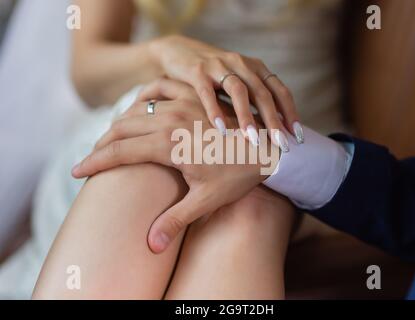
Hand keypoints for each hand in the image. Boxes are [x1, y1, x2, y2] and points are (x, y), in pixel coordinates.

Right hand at [72, 79, 278, 253]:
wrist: (267, 149)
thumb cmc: (238, 176)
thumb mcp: (206, 201)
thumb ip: (175, 220)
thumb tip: (152, 246)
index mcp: (168, 145)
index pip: (118, 153)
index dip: (93, 163)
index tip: (76, 172)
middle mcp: (170, 119)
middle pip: (121, 128)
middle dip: (101, 144)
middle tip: (92, 159)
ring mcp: (182, 103)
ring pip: (136, 107)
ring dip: (119, 121)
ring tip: (111, 137)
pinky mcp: (193, 95)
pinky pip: (159, 86)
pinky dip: (143, 94)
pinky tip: (138, 104)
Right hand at [149, 35, 303, 149]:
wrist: (178, 52)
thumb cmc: (213, 76)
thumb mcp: (238, 82)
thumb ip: (254, 99)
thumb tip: (275, 129)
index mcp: (255, 68)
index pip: (280, 90)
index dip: (290, 112)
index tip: (297, 136)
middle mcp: (241, 63)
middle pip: (263, 93)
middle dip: (273, 121)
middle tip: (281, 145)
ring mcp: (219, 65)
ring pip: (239, 91)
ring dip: (248, 117)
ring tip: (254, 140)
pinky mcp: (197, 71)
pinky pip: (207, 92)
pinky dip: (215, 111)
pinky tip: (221, 130)